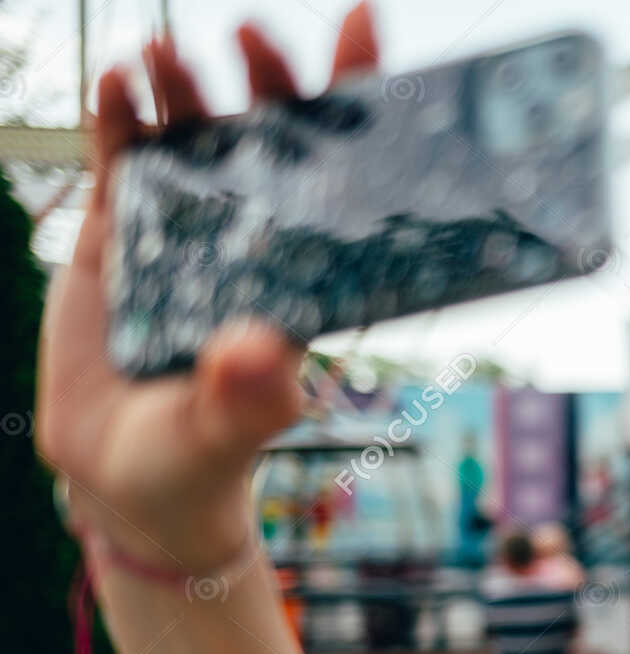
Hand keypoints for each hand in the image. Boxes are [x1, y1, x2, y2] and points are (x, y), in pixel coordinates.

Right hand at [33, 5, 380, 571]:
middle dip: (268, 81)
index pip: (344, 174)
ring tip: (172, 52)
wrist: (125, 486)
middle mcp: (252, 240)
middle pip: (270, 139)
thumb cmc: (200, 464)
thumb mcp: (224, 435)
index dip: (358, 97)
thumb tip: (262, 354)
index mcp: (303, 274)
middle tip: (255, 36)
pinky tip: (121, 84)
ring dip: (186, 90)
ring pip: (192, 139)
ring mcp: (184, 232)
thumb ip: (244, 400)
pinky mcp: (117, 238)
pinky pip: (122, 164)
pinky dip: (120, 121)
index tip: (367, 21)